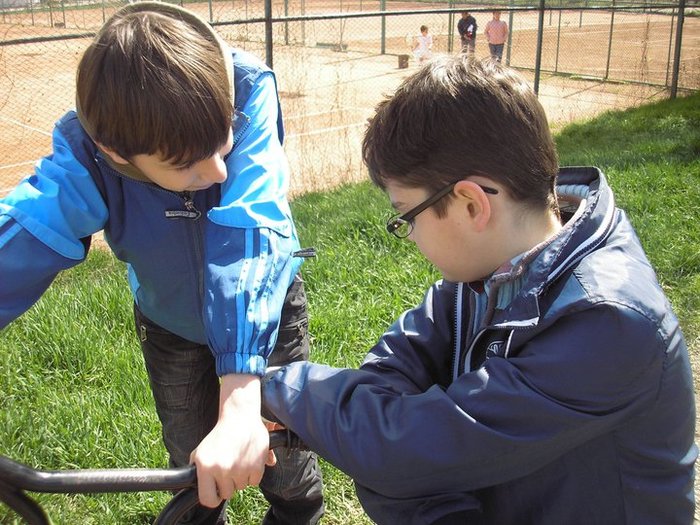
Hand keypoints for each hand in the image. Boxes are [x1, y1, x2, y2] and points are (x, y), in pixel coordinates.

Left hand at [190, 374, 275, 507]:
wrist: (239, 417)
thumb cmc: (219, 435)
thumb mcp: (200, 451)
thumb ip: (196, 471)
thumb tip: (195, 489)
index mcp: (205, 467)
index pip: (207, 500)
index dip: (213, 498)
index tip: (216, 492)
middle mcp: (222, 469)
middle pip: (227, 493)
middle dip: (228, 484)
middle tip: (229, 468)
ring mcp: (240, 469)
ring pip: (241, 487)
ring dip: (241, 478)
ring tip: (238, 460)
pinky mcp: (257, 466)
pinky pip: (254, 482)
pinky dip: (253, 474)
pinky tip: (248, 460)